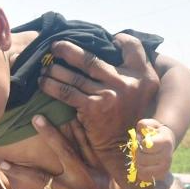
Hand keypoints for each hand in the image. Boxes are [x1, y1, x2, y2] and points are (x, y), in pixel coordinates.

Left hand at [4, 116, 125, 188]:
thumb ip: (109, 172)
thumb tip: (110, 155)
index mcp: (99, 171)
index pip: (86, 143)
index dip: (75, 125)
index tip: (64, 109)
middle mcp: (87, 178)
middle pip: (65, 150)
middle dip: (49, 132)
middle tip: (35, 117)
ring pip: (42, 176)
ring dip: (21, 170)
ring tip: (4, 163)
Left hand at [39, 33, 159, 154]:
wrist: (125, 149)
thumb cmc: (131, 117)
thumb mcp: (146, 91)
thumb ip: (137, 68)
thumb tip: (118, 41)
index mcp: (143, 76)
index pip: (132, 46)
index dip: (120, 39)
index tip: (107, 40)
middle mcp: (127, 82)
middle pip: (91, 59)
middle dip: (67, 50)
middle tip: (54, 47)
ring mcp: (109, 95)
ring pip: (75, 76)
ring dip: (55, 70)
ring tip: (44, 67)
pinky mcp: (93, 108)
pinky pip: (67, 93)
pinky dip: (52, 86)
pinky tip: (43, 83)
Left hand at [134, 119, 174, 183]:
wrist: (167, 143)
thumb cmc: (155, 133)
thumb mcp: (151, 124)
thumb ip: (144, 124)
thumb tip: (141, 129)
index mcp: (166, 142)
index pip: (145, 146)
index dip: (140, 143)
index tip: (143, 141)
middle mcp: (168, 156)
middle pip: (141, 159)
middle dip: (137, 153)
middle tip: (140, 150)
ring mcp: (166, 167)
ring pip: (142, 170)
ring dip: (138, 163)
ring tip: (142, 157)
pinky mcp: (161, 175)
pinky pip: (144, 177)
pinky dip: (140, 171)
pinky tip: (144, 165)